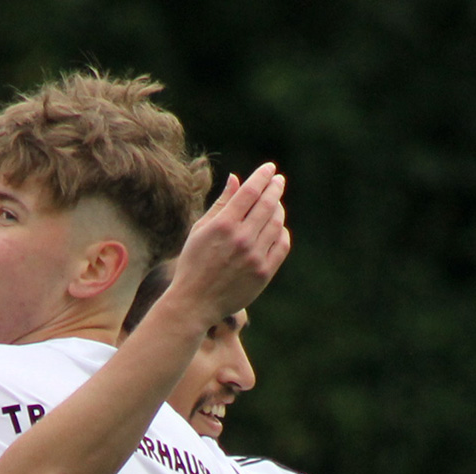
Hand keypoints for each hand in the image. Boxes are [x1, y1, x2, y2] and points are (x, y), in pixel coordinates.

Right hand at [170, 162, 290, 326]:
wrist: (195, 303)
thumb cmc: (193, 264)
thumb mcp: (200, 231)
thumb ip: (220, 204)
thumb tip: (236, 179)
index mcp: (223, 225)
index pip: (250, 191)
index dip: (262, 176)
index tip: (270, 169)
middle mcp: (241, 239)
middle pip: (267, 204)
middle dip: (275, 188)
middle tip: (277, 181)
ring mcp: (254, 256)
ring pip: (277, 222)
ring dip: (278, 209)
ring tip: (275, 205)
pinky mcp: (263, 272)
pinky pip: (282, 244)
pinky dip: (282, 232)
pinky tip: (277, 228)